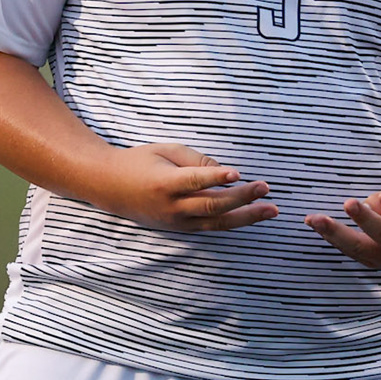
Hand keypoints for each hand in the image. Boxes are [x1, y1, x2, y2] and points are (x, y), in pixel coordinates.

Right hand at [98, 142, 276, 231]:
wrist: (109, 187)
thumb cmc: (141, 161)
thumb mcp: (167, 150)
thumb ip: (197, 160)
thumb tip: (226, 173)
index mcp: (166, 182)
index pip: (195, 180)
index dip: (217, 177)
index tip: (238, 173)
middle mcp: (171, 206)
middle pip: (211, 206)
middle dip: (242, 198)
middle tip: (266, 188)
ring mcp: (175, 221)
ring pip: (215, 223)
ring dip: (246, 217)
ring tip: (271, 210)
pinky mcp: (178, 228)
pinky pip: (209, 227)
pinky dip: (232, 222)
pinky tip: (252, 215)